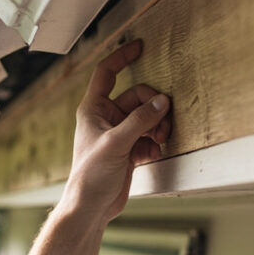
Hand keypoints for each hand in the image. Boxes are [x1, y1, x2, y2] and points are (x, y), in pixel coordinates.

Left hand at [65, 39, 171, 222]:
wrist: (91, 207)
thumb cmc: (91, 175)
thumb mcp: (117, 143)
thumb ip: (141, 120)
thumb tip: (162, 101)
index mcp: (93, 108)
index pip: (107, 72)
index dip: (123, 57)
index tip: (140, 47)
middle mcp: (106, 117)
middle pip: (138, 97)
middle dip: (154, 108)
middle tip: (163, 123)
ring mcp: (119, 133)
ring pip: (146, 117)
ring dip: (158, 126)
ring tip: (160, 140)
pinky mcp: (129, 150)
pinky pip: (149, 136)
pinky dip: (155, 142)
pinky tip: (155, 154)